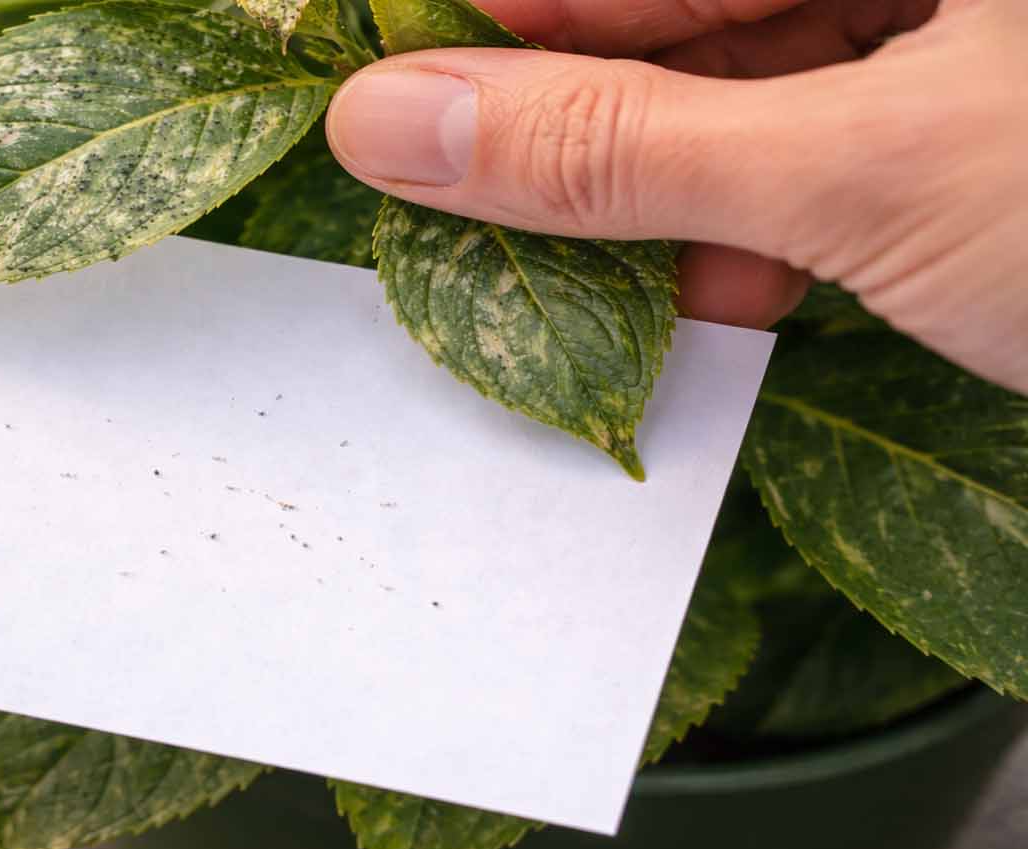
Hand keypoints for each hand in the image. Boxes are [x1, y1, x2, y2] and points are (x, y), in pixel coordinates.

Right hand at [326, 0, 1027, 393]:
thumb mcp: (867, 172)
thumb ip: (616, 146)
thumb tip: (405, 124)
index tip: (401, 64)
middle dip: (582, 91)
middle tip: (456, 172)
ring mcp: (967, 39)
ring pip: (765, 71)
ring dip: (665, 177)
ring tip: (575, 256)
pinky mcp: (986, 125)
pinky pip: (838, 142)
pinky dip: (764, 221)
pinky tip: (714, 288)